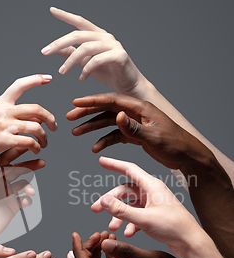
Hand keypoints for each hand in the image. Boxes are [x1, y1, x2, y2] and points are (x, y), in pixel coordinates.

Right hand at [0, 74, 57, 158]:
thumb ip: (15, 115)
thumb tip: (37, 118)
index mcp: (1, 102)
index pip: (19, 85)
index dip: (35, 79)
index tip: (48, 78)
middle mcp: (3, 111)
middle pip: (36, 109)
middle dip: (50, 118)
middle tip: (54, 127)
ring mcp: (4, 125)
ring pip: (36, 127)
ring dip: (44, 137)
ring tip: (44, 143)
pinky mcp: (3, 140)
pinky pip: (29, 142)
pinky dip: (36, 147)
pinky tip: (36, 149)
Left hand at [0, 148, 43, 247]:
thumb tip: (7, 165)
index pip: (6, 160)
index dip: (17, 153)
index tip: (28, 146)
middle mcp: (0, 183)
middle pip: (18, 170)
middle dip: (30, 166)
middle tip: (41, 162)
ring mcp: (7, 194)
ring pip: (23, 184)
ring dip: (29, 186)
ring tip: (31, 192)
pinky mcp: (13, 206)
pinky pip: (25, 199)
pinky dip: (27, 199)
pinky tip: (25, 202)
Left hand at [41, 7, 147, 96]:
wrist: (128, 86)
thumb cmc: (108, 73)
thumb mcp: (85, 62)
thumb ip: (72, 54)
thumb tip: (55, 49)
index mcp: (97, 35)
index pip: (80, 22)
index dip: (66, 16)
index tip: (52, 10)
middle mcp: (105, 37)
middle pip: (78, 34)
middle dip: (59, 42)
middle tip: (45, 52)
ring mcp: (113, 45)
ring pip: (86, 48)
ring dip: (70, 61)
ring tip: (62, 72)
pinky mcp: (119, 56)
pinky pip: (98, 60)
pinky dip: (86, 69)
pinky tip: (81, 78)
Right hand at [66, 92, 209, 166]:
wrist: (187, 156)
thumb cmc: (174, 144)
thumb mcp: (153, 136)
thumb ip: (133, 127)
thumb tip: (117, 115)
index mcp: (140, 108)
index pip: (111, 100)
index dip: (92, 101)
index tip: (75, 102)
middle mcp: (135, 113)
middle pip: (106, 109)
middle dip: (87, 113)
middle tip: (69, 117)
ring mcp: (134, 124)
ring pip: (108, 123)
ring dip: (92, 127)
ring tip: (76, 133)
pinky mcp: (135, 135)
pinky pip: (115, 136)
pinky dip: (105, 141)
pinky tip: (95, 148)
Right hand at [91, 157, 199, 257]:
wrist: (191, 243)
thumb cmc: (173, 228)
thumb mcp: (143, 219)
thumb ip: (121, 210)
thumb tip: (103, 201)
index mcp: (151, 186)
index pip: (129, 169)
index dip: (114, 165)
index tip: (101, 161)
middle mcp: (153, 192)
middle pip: (125, 191)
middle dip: (110, 201)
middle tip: (95, 209)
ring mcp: (154, 204)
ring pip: (130, 205)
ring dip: (119, 215)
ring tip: (111, 227)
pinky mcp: (156, 215)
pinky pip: (138, 215)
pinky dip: (130, 223)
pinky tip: (127, 233)